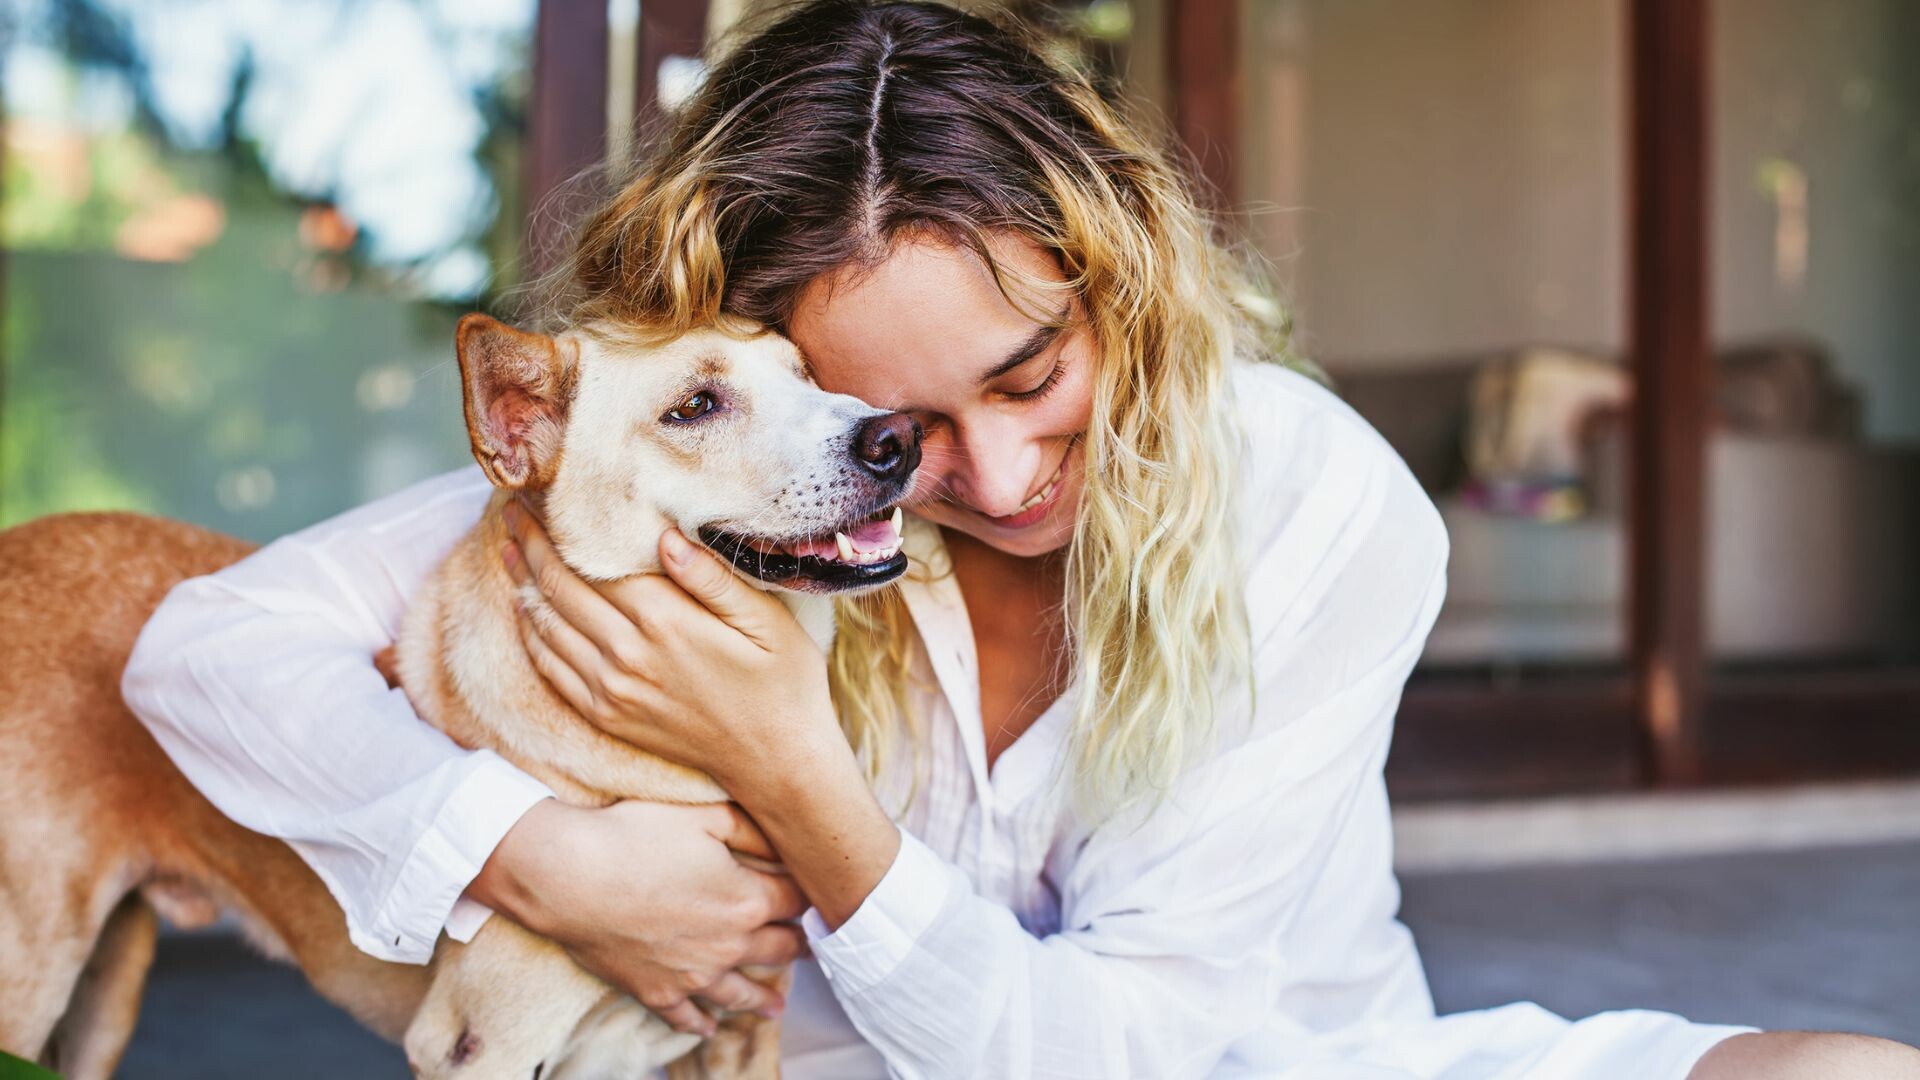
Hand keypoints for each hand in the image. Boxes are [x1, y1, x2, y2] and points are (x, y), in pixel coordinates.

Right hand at [467, 799, 808, 1036]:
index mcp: (747, 900)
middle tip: (809, 947)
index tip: (815, 894)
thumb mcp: (703, 817)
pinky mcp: (656, 992)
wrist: (569, 877)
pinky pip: (686, 1016)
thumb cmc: (634, 838)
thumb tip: (783, 837)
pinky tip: (709, 1028)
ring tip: (777, 1006)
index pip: (796, 900)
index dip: (808, 894)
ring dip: (763, 998)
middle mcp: (730, 945)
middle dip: (798, 945)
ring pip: (741, 992)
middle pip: (779, 948)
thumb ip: (750, 828)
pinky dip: (700, 1024)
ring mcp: (693, 976)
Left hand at [500, 499, 839, 793]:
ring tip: (508, 548)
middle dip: (530, 545)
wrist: (777, 762)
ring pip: (546, 626)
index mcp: (667, 622)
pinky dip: (532, 634)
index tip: (540, 495)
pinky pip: (551, 669)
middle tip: (512, 510)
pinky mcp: (607, 716)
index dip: (559, 528)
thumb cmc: (783, 684)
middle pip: (559, 588)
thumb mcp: (768, 622)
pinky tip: (526, 610)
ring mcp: (611, 690)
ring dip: (522, 584)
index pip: (592, 563)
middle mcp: (628, 655)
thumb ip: (713, 578)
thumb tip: (665, 535)